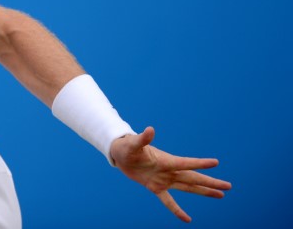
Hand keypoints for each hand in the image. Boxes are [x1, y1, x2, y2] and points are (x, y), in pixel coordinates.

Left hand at [110, 127, 231, 222]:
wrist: (120, 154)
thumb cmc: (127, 146)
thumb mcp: (133, 143)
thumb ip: (142, 139)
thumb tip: (150, 129)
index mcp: (165, 160)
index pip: (185, 163)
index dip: (199, 163)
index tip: (216, 162)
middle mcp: (168, 170)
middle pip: (193, 177)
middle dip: (210, 182)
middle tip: (229, 186)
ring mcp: (164, 179)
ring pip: (187, 187)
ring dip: (203, 192)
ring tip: (221, 195)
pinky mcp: (155, 187)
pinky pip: (168, 201)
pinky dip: (177, 210)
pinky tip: (187, 220)